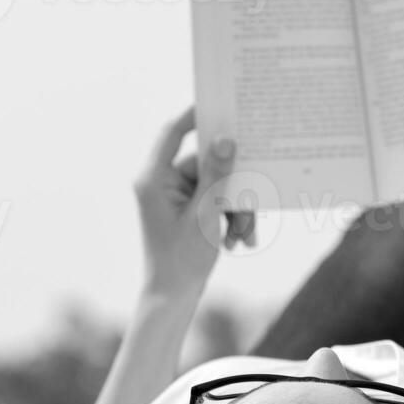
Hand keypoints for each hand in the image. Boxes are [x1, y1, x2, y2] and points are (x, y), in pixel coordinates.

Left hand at [133, 108, 247, 297]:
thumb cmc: (181, 260)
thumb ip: (216, 175)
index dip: (196, 115)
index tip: (222, 104)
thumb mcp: (205, 215)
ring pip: (219, 185)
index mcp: (154, 179)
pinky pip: (217, 201)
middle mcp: (162, 183)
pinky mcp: (188, 210)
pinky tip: (237, 242)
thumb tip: (226, 140)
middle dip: (233, 190)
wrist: (173, 299)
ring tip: (241, 237)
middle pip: (208, 165)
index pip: (173, 132)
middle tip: (250, 207)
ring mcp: (176, 197)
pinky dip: (230, 218)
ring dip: (236, 209)